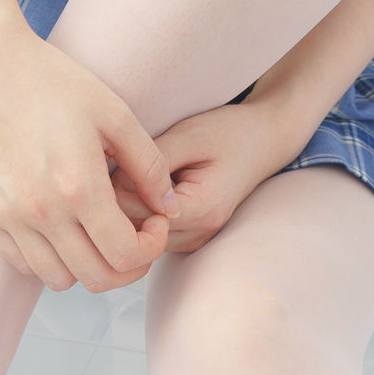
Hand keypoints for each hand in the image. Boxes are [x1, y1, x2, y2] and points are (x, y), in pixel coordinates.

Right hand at [0, 23, 178, 292]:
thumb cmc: (58, 85)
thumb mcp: (116, 114)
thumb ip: (149, 166)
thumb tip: (170, 208)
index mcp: (78, 186)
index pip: (126, 255)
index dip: (152, 249)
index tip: (155, 225)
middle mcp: (41, 211)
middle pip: (97, 278)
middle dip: (128, 266)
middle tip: (135, 238)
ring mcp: (10, 217)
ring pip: (60, 280)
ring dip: (88, 267)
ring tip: (98, 234)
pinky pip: (25, 265)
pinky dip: (51, 260)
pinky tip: (65, 231)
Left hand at [115, 95, 302, 256]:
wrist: (262, 142)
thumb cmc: (227, 133)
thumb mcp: (187, 136)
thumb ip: (150, 163)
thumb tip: (111, 183)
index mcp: (203, 209)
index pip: (139, 214)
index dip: (118, 188)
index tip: (116, 158)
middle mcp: (200, 234)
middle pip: (138, 230)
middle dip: (120, 199)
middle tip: (118, 163)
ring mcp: (196, 241)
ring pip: (141, 236)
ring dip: (130, 207)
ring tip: (135, 173)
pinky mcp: (190, 239)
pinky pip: (152, 233)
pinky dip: (142, 212)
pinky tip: (146, 188)